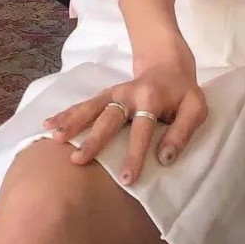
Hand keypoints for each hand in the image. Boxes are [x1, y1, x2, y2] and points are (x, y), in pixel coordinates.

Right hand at [43, 35, 206, 184]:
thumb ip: (183, 131)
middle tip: (78, 161)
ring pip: (91, 107)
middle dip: (94, 139)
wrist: (167, 64)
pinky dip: (66, 114)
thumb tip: (164, 157)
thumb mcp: (196, 108)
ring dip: (73, 122)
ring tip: (55, 138)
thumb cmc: (183, 93)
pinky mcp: (105, 95)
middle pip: (110, 117)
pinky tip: (48, 125)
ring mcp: (114, 93)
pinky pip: (84, 105)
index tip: (127, 179)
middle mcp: (129, 94)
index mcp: (152, 98)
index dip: (135, 153)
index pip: (143, 128)